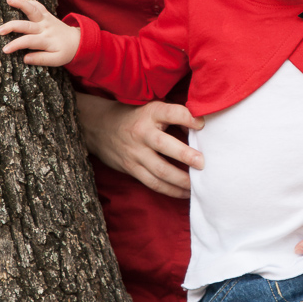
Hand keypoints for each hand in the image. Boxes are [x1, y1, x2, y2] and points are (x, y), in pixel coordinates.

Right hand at [0, 0, 80, 65]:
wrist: (77, 41)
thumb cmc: (64, 52)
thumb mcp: (56, 60)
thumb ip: (41, 59)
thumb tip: (25, 58)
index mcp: (47, 40)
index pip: (29, 41)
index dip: (16, 45)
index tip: (5, 50)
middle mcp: (46, 28)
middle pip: (27, 25)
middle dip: (12, 26)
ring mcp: (46, 19)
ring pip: (33, 10)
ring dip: (21, 4)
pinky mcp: (47, 14)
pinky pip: (38, 6)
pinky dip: (28, 1)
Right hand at [76, 93, 204, 197]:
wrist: (100, 128)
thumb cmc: (136, 116)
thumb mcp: (153, 108)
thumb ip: (174, 115)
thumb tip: (200, 126)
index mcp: (150, 113)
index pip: (171, 113)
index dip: (187, 117)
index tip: (202, 124)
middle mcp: (142, 133)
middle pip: (164, 145)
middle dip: (184, 155)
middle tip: (202, 163)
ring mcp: (135, 153)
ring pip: (159, 170)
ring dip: (181, 180)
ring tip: (198, 184)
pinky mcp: (131, 169)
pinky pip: (152, 183)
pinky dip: (170, 190)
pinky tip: (185, 193)